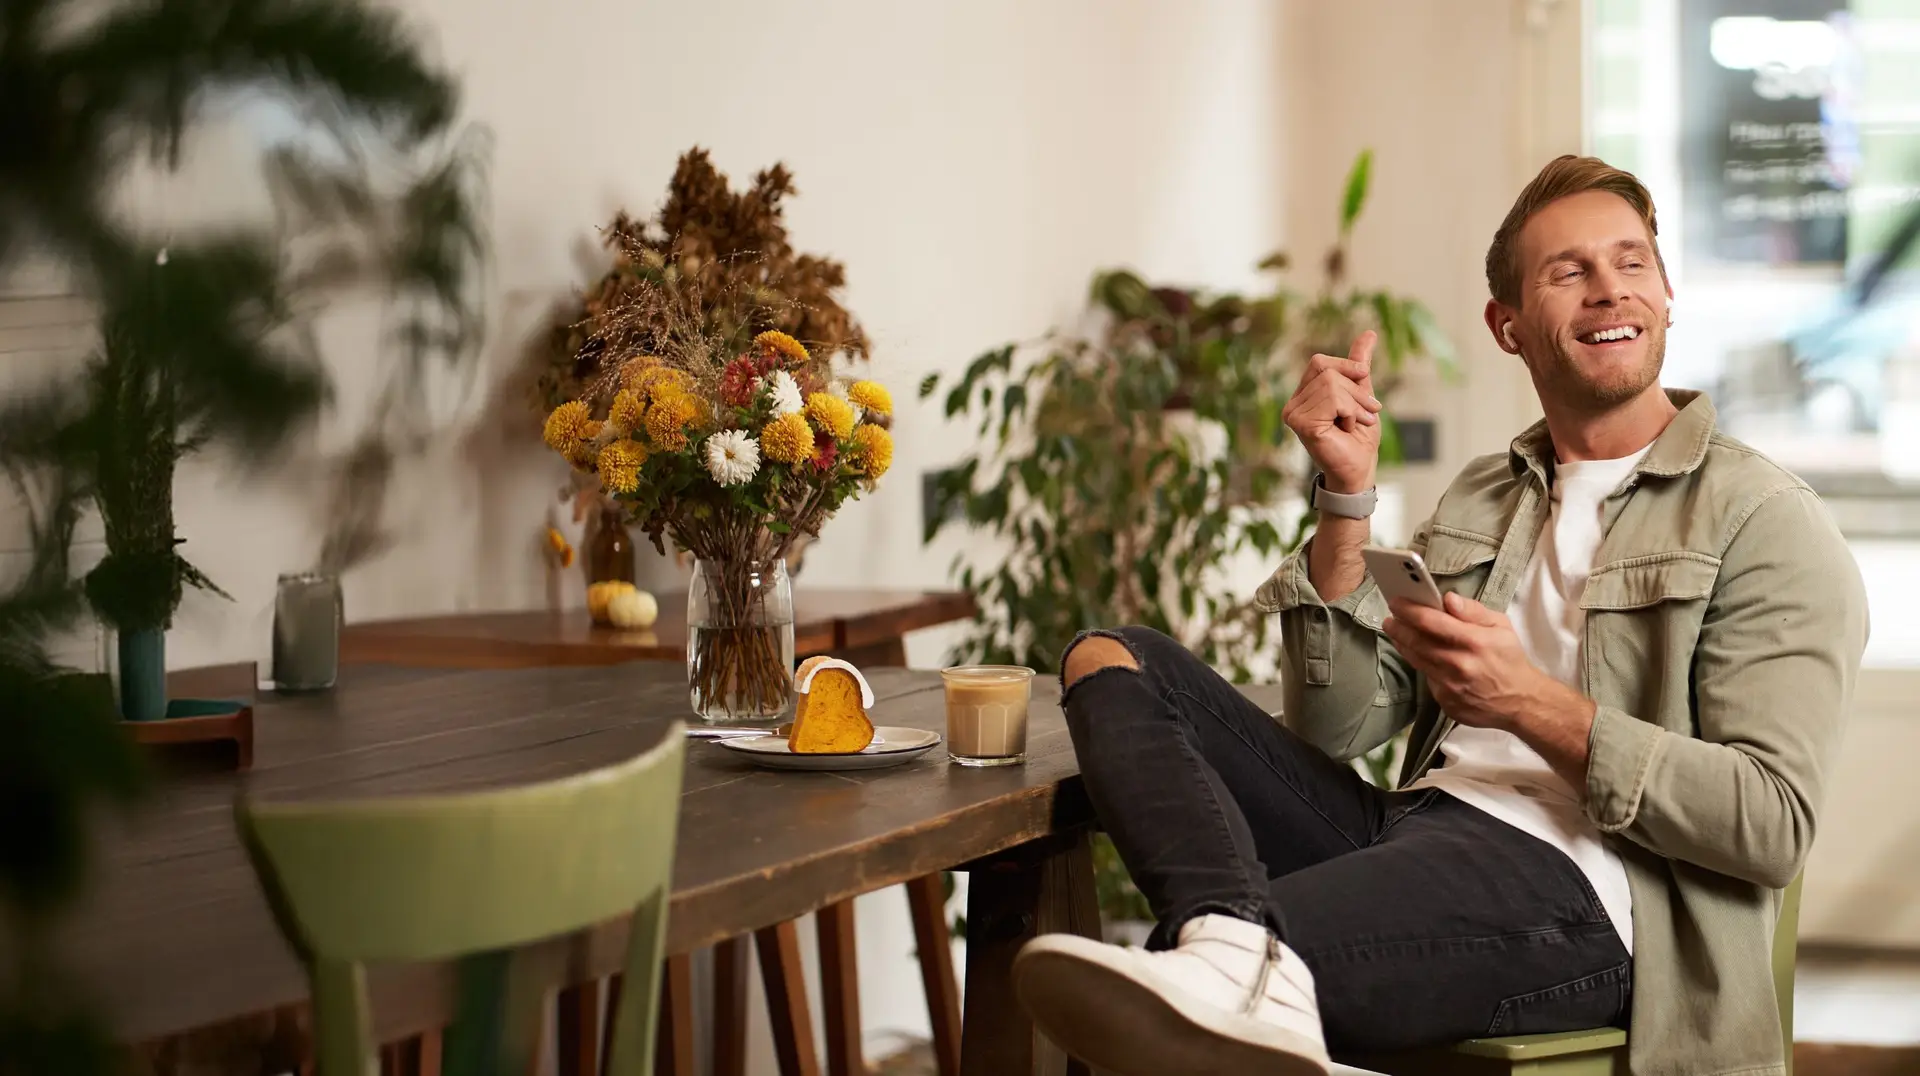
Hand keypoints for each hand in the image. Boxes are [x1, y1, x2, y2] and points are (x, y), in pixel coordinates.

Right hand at [1283, 330, 1383, 492]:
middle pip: (1327, 371)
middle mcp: (1293, 403)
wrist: (1359, 468)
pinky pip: (1333, 400)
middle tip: (1365, 412)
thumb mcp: (1361, 393)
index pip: (1320, 362)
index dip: (1347, 368)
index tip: (1364, 388)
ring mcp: (1294, 414)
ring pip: (1332, 385)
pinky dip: (1349, 412)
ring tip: (1355, 423)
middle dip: (1356, 390)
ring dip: (1355, 404)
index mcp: (1303, 394)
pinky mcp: (1302, 424)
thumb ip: (1359, 366)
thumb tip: (1369, 333)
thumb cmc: (1358, 437)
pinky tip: (1346, 428)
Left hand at [1381, 592, 1560, 730]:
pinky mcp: (1445, 702)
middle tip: (1390, 618)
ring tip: (1398, 633)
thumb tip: (1448, 599)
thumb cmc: (1509, 659)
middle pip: (1417, 642)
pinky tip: (1424, 657)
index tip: (1396, 602)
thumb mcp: (1501, 627)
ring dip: (1403, 645)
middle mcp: (1458, 665)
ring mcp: (1450, 687)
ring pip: (1417, 660)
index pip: (1432, 622)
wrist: (1521, 701)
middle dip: (1398, 627)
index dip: (1409, 610)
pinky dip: (1423, 666)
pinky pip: (1428, 679)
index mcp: (1474, 642)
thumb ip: (1473, 611)